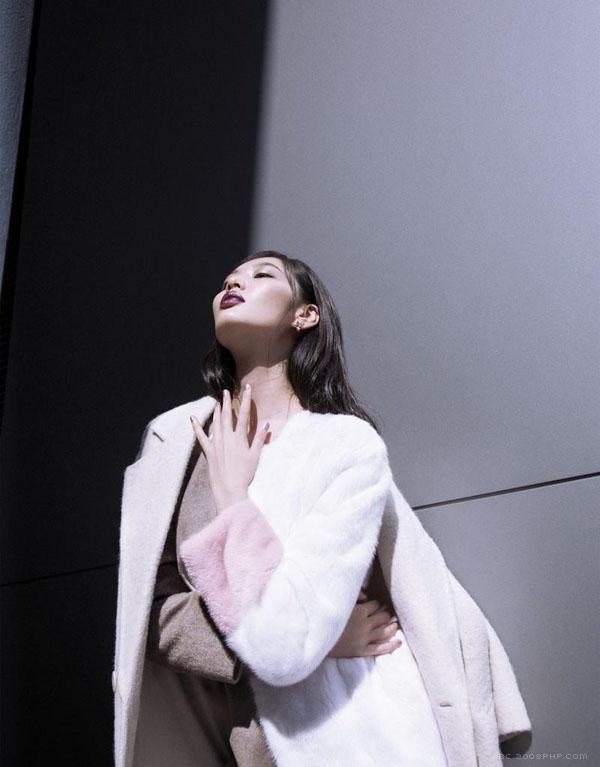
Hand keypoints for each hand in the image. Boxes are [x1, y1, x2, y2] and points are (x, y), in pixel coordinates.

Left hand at [190, 386, 269, 511]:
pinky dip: (196, 426)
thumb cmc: (245, 474)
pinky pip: (201, 436)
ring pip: (215, 422)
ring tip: (218, 402)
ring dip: (216, 411)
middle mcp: (227, 437)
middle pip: (227, 415)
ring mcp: (216, 443)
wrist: (230, 488)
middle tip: (227, 391)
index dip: (246, 399)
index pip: (244, 414)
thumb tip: (267, 424)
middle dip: (227, 402)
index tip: (247, 388)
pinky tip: (193, 418)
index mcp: (240, 438)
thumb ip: (260, 439)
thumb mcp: (255, 456)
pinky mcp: (209, 451)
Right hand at [327, 589, 401, 657]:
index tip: (378, 603)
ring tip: (395, 624)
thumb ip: (354, 596)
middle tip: (387, 613)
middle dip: (386, 614)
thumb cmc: (325, 616)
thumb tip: (366, 596)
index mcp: (359, 611)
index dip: (377, 603)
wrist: (315, 637)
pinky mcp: (360, 651)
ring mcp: (364, 639)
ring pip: (384, 632)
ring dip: (391, 627)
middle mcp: (365, 625)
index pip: (375, 605)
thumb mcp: (339, 602)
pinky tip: (398, 642)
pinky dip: (390, 645)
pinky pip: (379, 649)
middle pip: (382, 618)